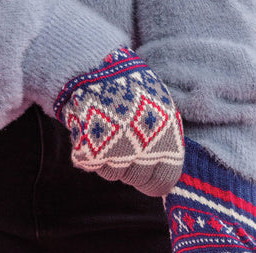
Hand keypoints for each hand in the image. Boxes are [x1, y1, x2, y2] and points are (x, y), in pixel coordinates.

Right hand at [54, 46, 184, 195]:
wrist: (94, 67)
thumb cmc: (132, 90)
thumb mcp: (162, 110)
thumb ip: (166, 142)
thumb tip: (166, 171)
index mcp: (167, 138)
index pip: (164, 180)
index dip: (155, 183)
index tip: (148, 179)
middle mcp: (144, 148)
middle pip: (136, 180)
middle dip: (130, 169)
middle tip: (123, 147)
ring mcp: (117, 152)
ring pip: (112, 173)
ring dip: (109, 159)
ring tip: (108, 131)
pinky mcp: (91, 151)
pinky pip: (91, 165)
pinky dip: (89, 152)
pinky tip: (92, 130)